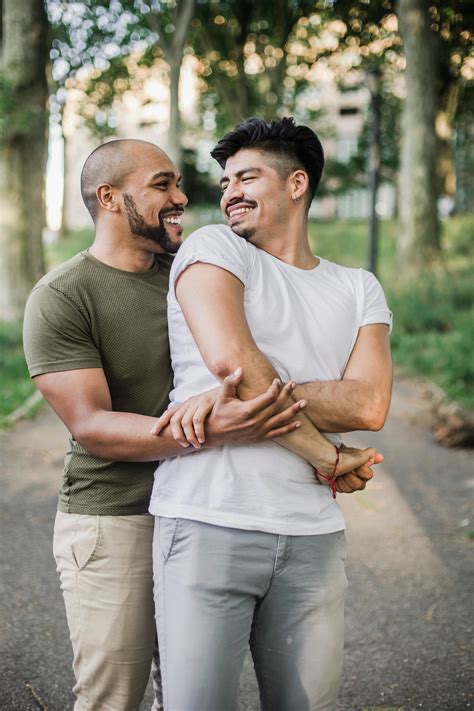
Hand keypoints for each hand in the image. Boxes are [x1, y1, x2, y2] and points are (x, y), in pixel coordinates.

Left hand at [150, 388, 218, 447]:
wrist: (232, 390)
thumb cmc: (218, 405)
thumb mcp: (203, 409)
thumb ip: (194, 417)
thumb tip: (185, 432)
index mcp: (186, 404)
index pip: (169, 413)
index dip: (159, 423)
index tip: (153, 433)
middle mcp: (190, 402)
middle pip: (175, 420)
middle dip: (177, 435)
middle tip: (184, 445)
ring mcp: (198, 402)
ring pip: (185, 422)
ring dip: (189, 436)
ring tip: (195, 444)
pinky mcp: (207, 402)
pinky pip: (197, 420)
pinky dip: (198, 431)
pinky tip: (202, 439)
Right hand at [151, 368, 304, 448]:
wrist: (215, 433)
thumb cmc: (219, 412)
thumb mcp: (222, 396)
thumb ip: (230, 382)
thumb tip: (239, 369)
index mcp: (248, 410)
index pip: (268, 397)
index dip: (275, 387)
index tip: (277, 380)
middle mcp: (256, 421)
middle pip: (277, 406)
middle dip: (286, 394)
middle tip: (294, 384)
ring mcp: (259, 430)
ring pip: (281, 419)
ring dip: (293, 411)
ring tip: (304, 403)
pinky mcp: (260, 437)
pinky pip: (278, 433)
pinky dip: (289, 428)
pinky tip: (298, 423)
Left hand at [316, 447, 382, 492]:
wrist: (326, 459)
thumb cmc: (341, 456)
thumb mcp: (359, 455)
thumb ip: (370, 456)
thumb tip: (381, 457)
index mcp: (362, 467)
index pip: (368, 476)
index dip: (362, 472)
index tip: (356, 466)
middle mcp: (356, 475)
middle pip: (360, 486)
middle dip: (351, 477)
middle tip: (346, 471)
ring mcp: (347, 481)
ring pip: (351, 489)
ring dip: (344, 480)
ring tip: (339, 474)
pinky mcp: (339, 486)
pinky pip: (343, 491)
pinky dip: (338, 484)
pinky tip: (335, 478)